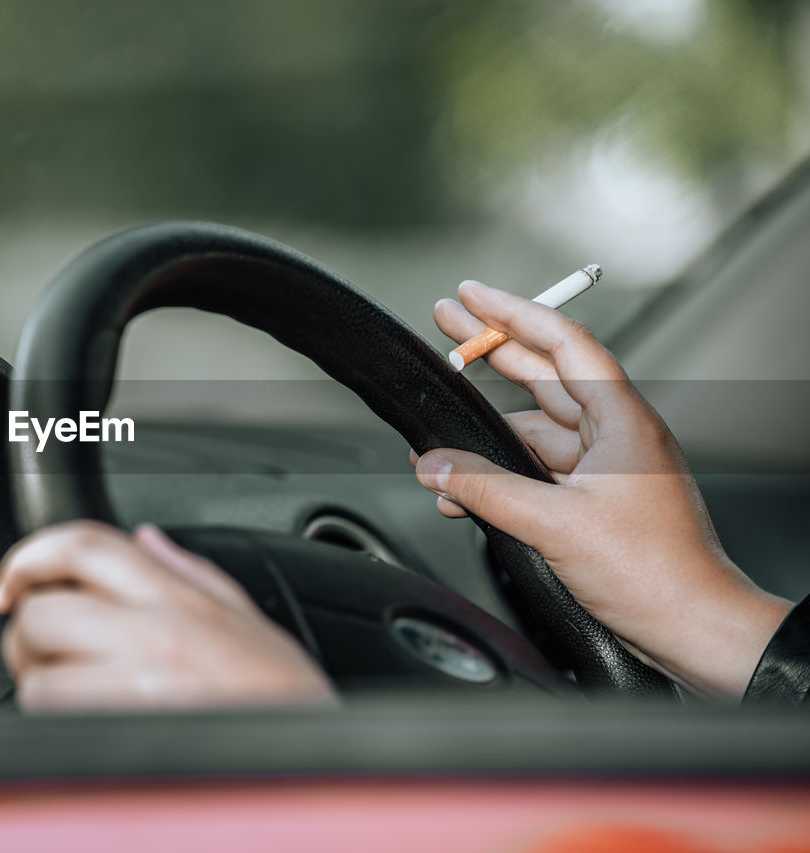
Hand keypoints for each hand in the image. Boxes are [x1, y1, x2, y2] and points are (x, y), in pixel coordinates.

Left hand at [0, 520, 334, 709]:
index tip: (12, 581)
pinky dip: (57, 731)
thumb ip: (189, 572)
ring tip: (78, 700)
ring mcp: (137, 690)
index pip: (84, 545)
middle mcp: (154, 635)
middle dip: (29, 636)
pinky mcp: (123, 739)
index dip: (30, 556)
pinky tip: (91, 731)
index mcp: (179, 598)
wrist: (318, 768)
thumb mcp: (247, 620)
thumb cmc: (285, 702)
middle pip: (43, 613)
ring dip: (42, 690)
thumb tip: (146, 540)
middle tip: (47, 655)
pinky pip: (55, 729)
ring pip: (38, 678)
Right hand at [412, 280, 792, 697]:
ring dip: (484, 436)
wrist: (694, 630)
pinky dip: (498, 477)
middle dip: (490, 351)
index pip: (562, 343)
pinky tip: (464, 491)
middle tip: (446, 326)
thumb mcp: (556, 524)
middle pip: (544, 375)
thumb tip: (435, 465)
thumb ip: (486, 488)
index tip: (471, 297)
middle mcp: (615, 436)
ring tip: (434, 443)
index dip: (512, 314)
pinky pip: (536, 474)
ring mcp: (605, 470)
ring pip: (533, 433)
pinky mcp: (594, 503)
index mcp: (620, 420)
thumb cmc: (656, 574)